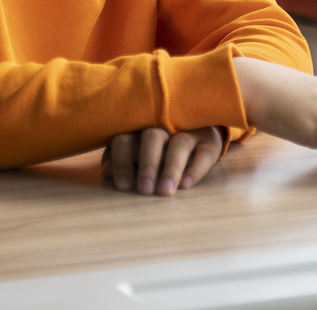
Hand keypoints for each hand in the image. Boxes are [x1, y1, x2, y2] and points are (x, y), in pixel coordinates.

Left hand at [103, 125, 224, 196]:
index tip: (122, 185)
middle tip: (145, 190)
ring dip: (171, 168)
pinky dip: (195, 169)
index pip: (125, 137)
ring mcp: (188, 131)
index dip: (121, 160)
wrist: (200, 129)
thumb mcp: (140, 147)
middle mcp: (163, 125)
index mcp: (140, 126)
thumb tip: (107, 172)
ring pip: (179, 144)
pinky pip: (204, 153)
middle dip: (147, 165)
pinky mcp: (209, 141)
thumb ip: (123, 157)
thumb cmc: (161, 143)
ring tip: (165, 191)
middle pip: (152, 138)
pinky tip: (186, 184)